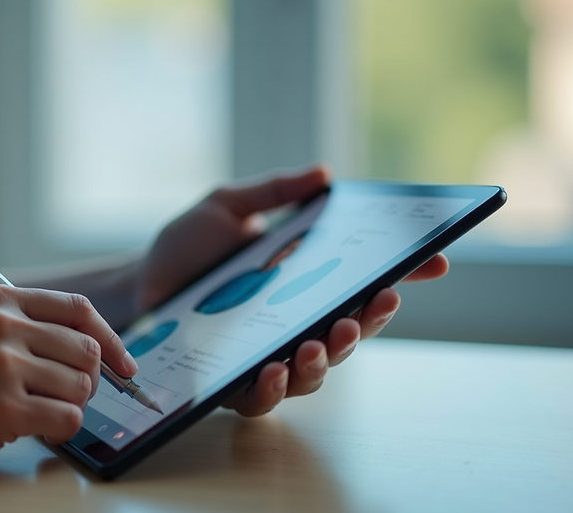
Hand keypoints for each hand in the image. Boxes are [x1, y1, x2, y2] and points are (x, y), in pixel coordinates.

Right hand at [0, 285, 136, 470]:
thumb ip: (12, 322)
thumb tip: (73, 336)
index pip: (78, 310)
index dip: (111, 338)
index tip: (124, 363)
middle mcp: (4, 327)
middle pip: (87, 351)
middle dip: (88, 380)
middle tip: (67, 395)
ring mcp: (4, 367)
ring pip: (81, 387)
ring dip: (70, 406)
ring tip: (38, 412)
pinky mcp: (4, 410)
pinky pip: (67, 419)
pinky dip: (60, 429)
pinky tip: (34, 428)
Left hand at [137, 165, 448, 416]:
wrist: (137, 283)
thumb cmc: (185, 248)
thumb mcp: (227, 206)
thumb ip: (273, 193)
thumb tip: (324, 174)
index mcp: (304, 284)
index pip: (363, 283)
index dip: (404, 274)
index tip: (436, 261)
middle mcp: (294, 323)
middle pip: (350, 332)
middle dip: (370, 322)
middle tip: (372, 304)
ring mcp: (267, 355)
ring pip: (315, 371)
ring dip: (327, 358)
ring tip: (320, 340)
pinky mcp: (233, 381)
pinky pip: (262, 397)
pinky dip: (274, 387)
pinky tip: (273, 367)